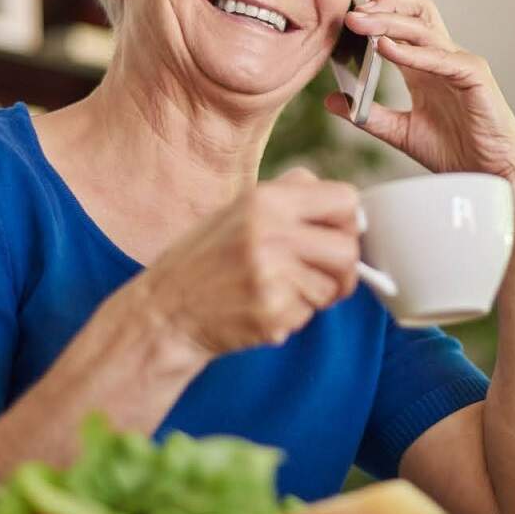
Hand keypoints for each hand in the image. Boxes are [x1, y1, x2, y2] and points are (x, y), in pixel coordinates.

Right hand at [135, 168, 359, 356]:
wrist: (164, 311)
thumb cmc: (207, 258)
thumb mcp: (240, 209)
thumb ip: (291, 197)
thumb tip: (350, 205)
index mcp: (266, 199)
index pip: (345, 200)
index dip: (349, 220)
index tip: (338, 235)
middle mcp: (270, 233)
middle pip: (347, 250)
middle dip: (344, 268)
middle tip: (324, 276)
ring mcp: (270, 276)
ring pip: (332, 287)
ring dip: (316, 295)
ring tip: (281, 290)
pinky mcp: (271, 314)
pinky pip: (308, 314)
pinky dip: (294, 316)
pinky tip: (263, 308)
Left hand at [326, 0, 514, 182]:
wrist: (490, 176)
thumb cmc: (456, 152)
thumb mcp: (401, 132)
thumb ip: (368, 116)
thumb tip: (331, 101)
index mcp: (425, 67)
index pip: (402, 23)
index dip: (376, 15)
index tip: (345, 19)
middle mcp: (443, 58)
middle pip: (417, 12)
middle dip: (384, 6)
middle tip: (351, 14)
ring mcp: (460, 64)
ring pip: (424, 28)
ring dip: (390, 23)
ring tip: (361, 23)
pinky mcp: (475, 76)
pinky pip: (441, 58)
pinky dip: (412, 52)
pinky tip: (386, 49)